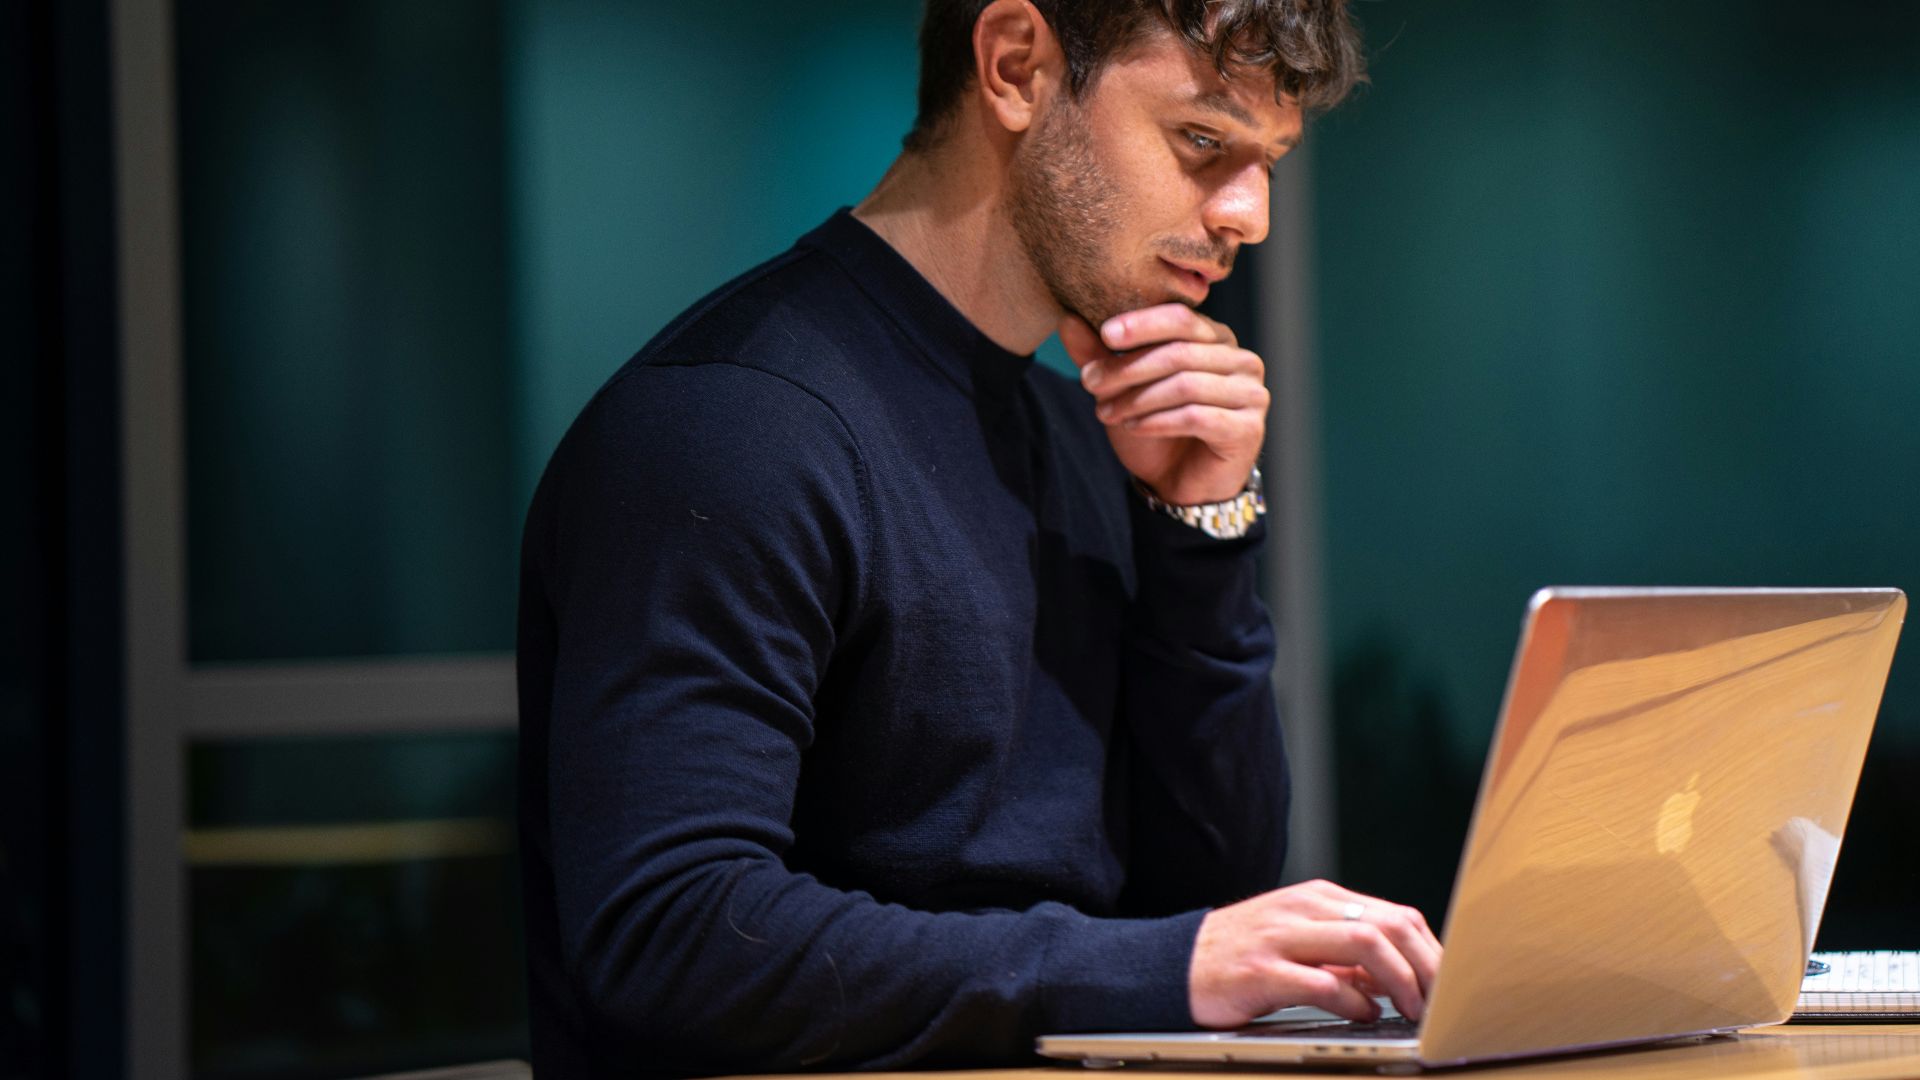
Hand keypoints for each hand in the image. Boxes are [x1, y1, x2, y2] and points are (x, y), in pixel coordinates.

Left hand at [1060, 304, 1268, 505]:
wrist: (1180, 483)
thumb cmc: (1156, 428)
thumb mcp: (1121, 388)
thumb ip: (1099, 355)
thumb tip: (1067, 320)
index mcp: (1217, 339)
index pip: (1182, 318)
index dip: (1143, 324)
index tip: (1105, 334)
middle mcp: (1242, 360)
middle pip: (1179, 352)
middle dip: (1128, 368)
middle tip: (1090, 383)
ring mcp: (1251, 394)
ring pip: (1185, 384)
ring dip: (1138, 398)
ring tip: (1106, 413)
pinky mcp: (1248, 429)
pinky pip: (1197, 417)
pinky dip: (1159, 421)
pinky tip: (1135, 428)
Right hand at [1188, 879, 1443, 1027]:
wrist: (1174, 966)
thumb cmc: (1243, 958)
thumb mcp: (1299, 944)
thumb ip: (1346, 957)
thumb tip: (1400, 980)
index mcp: (1318, 899)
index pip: (1395, 916)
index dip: (1431, 953)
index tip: (1446, 987)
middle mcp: (1303, 909)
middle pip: (1388, 926)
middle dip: (1426, 968)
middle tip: (1438, 1003)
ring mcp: (1281, 937)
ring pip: (1364, 943)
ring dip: (1400, 981)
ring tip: (1410, 1010)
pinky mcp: (1261, 971)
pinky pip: (1323, 982)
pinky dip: (1354, 1001)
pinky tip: (1363, 1015)